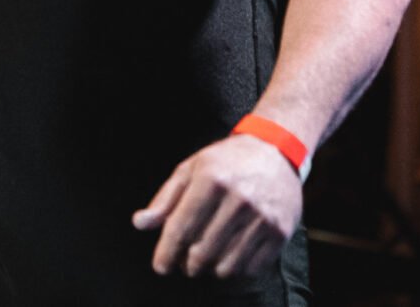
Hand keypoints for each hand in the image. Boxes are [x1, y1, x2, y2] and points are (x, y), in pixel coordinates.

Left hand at [131, 133, 301, 278]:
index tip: (160, 266)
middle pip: (201, 251)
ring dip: (210, 269)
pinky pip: (250, 268)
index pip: (181, 227)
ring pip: (225, 266)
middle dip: (187, 264)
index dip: (166, 252)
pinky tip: (229, 255)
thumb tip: (140, 223)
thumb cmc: (225, 161)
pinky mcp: (280, 232)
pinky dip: (235, 269)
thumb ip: (165, 199)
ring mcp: (261, 217)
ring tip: (207, 257)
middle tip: (185, 261)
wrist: (275, 151)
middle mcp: (237, 199)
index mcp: (211, 179)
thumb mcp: (190, 169)